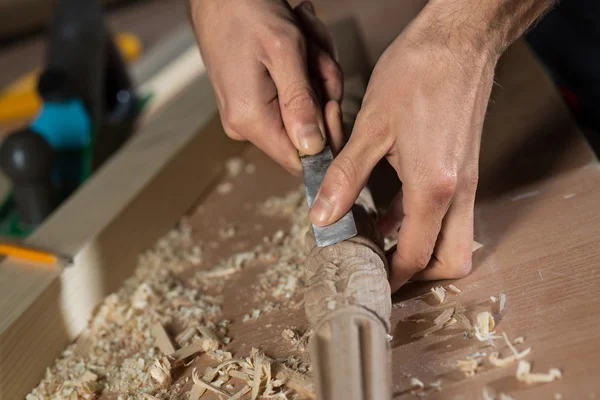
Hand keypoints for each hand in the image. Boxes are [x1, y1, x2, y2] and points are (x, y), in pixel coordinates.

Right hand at [190, 0, 343, 174]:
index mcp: (250, 119)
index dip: (327, 138)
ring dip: (316, 71)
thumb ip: (301, 103)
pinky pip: (294, 94)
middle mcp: (246, 123)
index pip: (300, 160)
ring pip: (306, 108)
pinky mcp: (254, 99)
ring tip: (304, 34)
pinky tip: (299, 39)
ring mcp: (249, 112)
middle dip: (322, 89)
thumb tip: (313, 149)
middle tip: (315, 52)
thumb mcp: (284, 52)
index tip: (332, 102)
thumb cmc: (248, 12)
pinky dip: (305, 68)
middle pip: (307, 130)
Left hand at [309, 5, 499, 291]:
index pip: (414, 255)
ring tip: (376, 239)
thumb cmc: (418, 75)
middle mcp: (458, 191)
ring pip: (452, 236)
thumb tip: (323, 215)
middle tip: (384, 270)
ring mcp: (465, 179)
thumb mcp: (371, 128)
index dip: (390, 277)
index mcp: (434, 188)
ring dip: (418, 245)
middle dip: (420, 274)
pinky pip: (448, 209)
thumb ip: (345, 177)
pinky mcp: (464, 165)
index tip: (369, 282)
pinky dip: (421, 218)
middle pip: (450, 259)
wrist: (458, 39)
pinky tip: (388, 208)